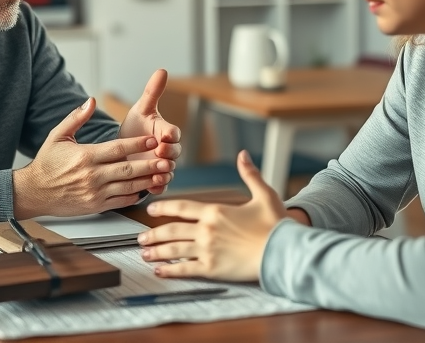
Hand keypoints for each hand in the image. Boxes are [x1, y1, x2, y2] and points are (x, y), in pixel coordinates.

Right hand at [13, 98, 174, 218]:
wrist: (33, 192)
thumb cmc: (46, 163)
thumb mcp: (58, 136)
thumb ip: (76, 117)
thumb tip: (91, 100)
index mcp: (85, 156)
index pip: (117, 148)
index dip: (137, 144)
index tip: (152, 140)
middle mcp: (91, 175)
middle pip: (127, 169)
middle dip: (149, 164)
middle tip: (165, 159)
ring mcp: (94, 192)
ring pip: (127, 186)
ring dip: (146, 180)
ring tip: (162, 174)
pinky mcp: (95, 206)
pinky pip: (120, 200)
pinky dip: (135, 195)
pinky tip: (145, 189)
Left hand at [120, 69, 182, 194]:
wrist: (123, 147)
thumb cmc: (136, 126)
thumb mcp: (142, 109)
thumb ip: (152, 92)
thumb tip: (162, 70)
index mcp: (166, 132)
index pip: (174, 133)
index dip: (171, 134)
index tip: (165, 135)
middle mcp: (168, 150)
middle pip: (174, 153)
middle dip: (168, 154)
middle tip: (160, 154)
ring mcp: (162, 166)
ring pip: (169, 171)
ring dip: (165, 173)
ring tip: (157, 174)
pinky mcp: (155, 180)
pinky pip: (160, 185)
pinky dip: (158, 186)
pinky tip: (151, 187)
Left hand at [137, 150, 286, 281]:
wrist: (283, 251)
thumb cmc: (276, 224)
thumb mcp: (264, 195)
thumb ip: (250, 174)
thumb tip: (243, 155)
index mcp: (216, 211)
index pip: (181, 207)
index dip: (163, 208)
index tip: (151, 209)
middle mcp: (206, 230)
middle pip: (171, 230)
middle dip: (153, 234)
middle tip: (140, 237)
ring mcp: (207, 250)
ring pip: (173, 250)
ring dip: (156, 251)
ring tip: (144, 253)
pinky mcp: (212, 269)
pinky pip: (185, 269)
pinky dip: (170, 270)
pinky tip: (160, 271)